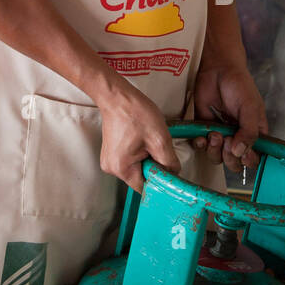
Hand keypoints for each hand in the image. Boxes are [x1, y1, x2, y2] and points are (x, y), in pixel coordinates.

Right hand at [97, 79, 179, 195]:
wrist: (117, 96)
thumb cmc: (134, 112)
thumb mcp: (160, 139)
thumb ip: (169, 162)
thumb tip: (174, 174)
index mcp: (121, 168)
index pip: (145, 187)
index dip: (159, 181)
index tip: (167, 170)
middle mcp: (112, 168)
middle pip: (141, 178)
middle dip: (153, 165)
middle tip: (156, 147)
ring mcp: (110, 160)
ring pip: (137, 168)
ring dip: (147, 157)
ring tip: (146, 139)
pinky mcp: (112, 153)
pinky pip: (131, 160)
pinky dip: (140, 152)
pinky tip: (141, 138)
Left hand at [192, 63, 267, 172]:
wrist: (217, 69)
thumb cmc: (239, 85)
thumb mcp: (250, 107)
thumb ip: (248, 131)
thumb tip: (239, 152)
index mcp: (254, 134)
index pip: (254, 158)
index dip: (248, 161)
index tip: (242, 153)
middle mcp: (238, 138)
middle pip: (235, 163)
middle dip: (229, 158)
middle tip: (226, 141)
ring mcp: (221, 135)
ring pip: (217, 158)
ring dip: (215, 151)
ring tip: (214, 134)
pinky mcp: (204, 130)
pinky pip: (202, 147)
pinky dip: (201, 145)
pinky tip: (202, 136)